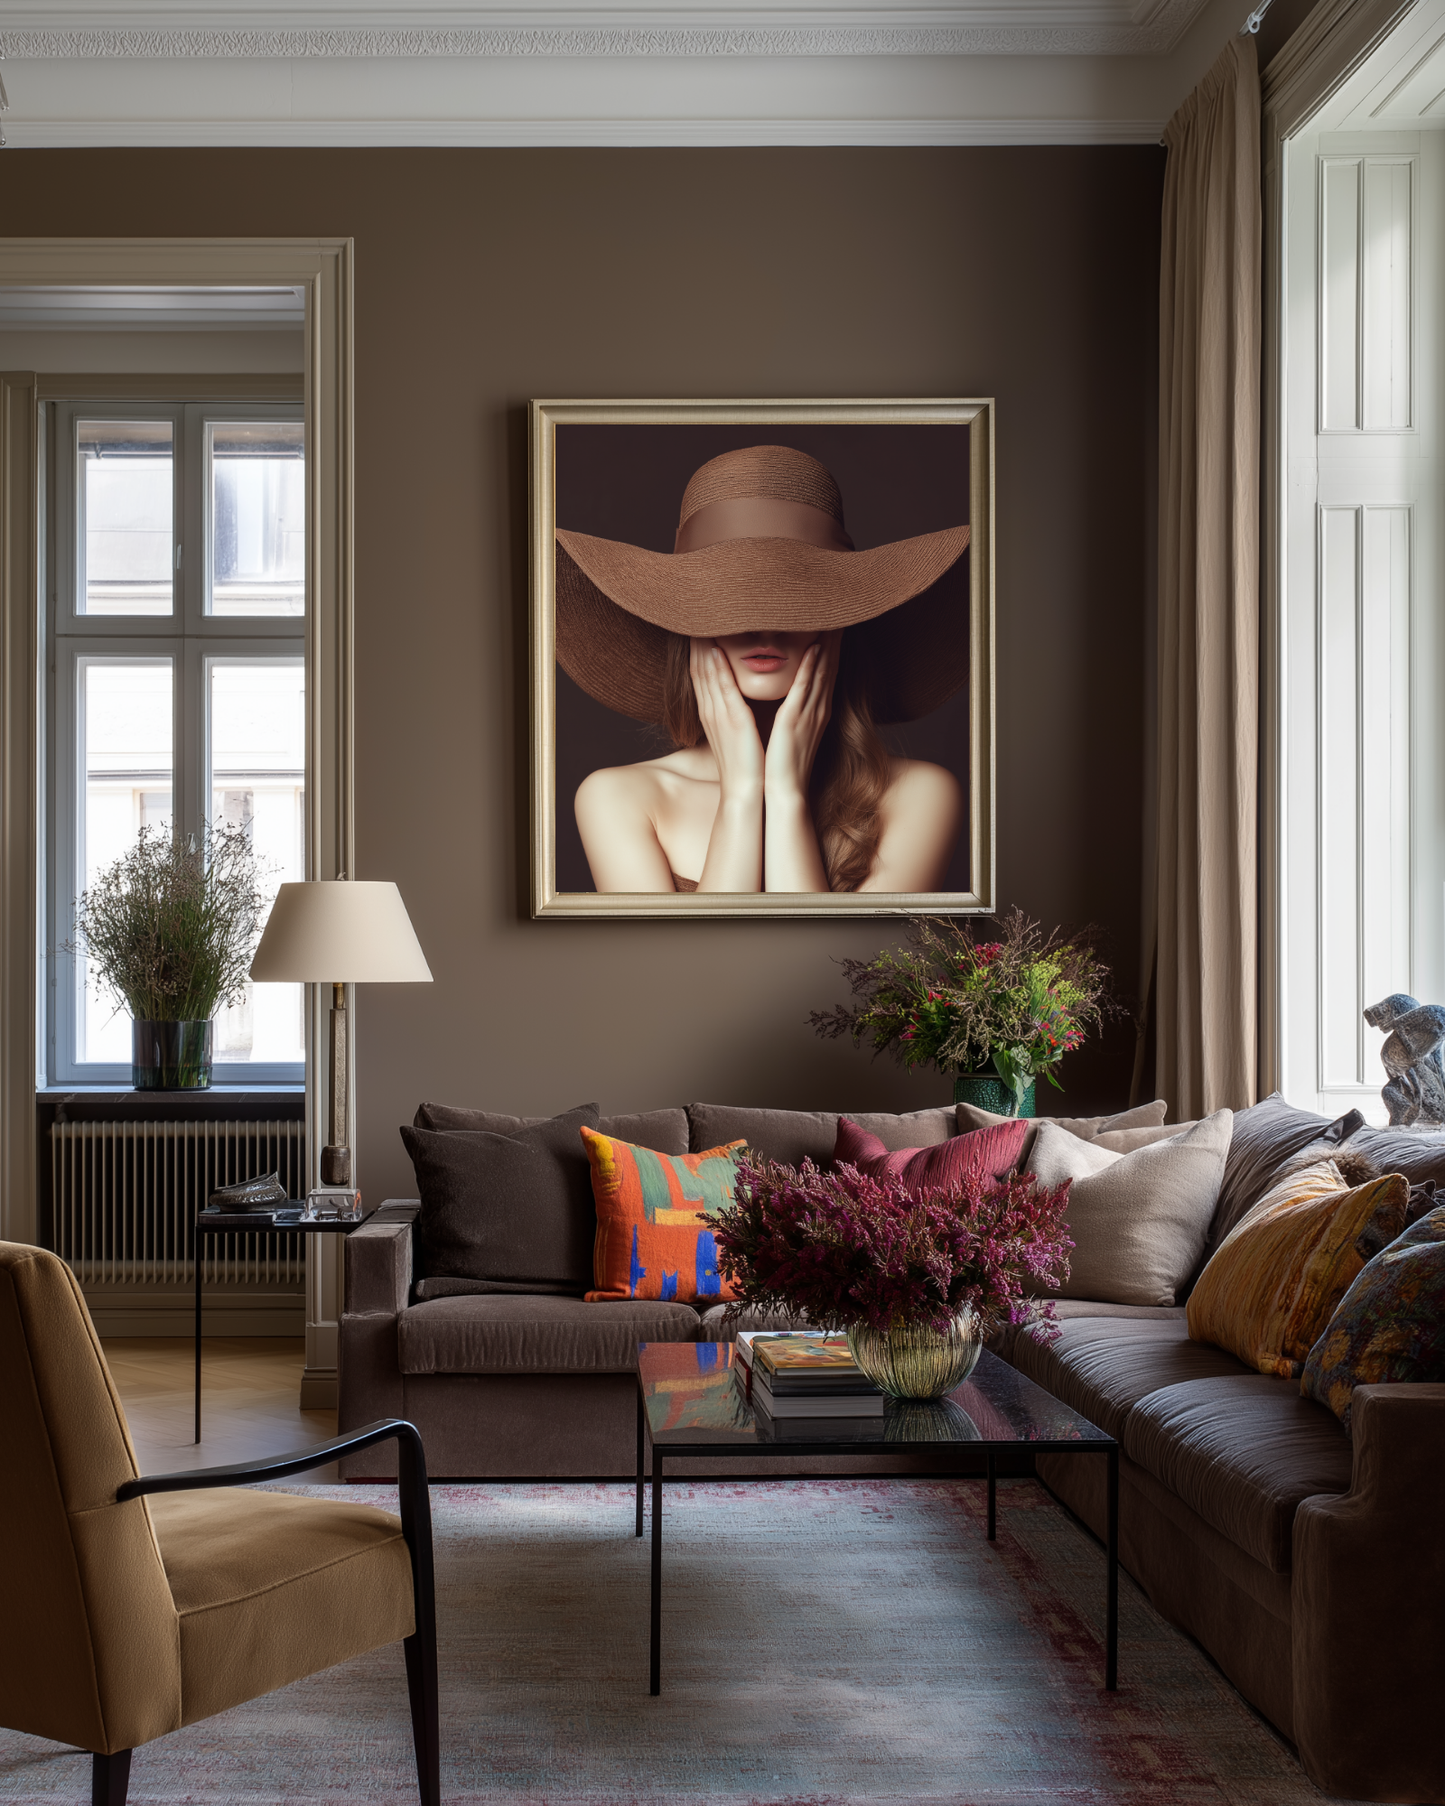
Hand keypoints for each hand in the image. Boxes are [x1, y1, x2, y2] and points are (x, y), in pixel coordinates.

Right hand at [690, 638, 763, 797]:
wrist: (746, 791)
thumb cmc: (746, 762)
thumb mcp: (736, 732)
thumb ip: (733, 712)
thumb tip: (736, 699)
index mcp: (713, 713)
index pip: (700, 674)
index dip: (696, 649)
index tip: (696, 627)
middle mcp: (711, 711)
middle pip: (698, 669)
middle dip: (694, 642)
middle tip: (691, 614)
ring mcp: (720, 715)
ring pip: (706, 674)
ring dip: (703, 647)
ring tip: (699, 622)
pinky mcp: (733, 721)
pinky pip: (723, 689)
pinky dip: (717, 669)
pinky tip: (714, 650)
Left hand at [764, 631, 840, 801]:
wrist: (782, 792)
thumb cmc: (782, 764)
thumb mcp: (791, 732)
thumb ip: (793, 711)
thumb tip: (790, 698)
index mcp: (814, 711)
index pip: (825, 672)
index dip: (831, 647)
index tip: (833, 624)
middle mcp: (817, 709)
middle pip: (830, 666)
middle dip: (835, 639)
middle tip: (840, 612)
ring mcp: (809, 714)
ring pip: (821, 671)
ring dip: (828, 644)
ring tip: (833, 619)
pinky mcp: (795, 720)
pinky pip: (805, 688)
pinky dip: (811, 667)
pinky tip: (815, 648)